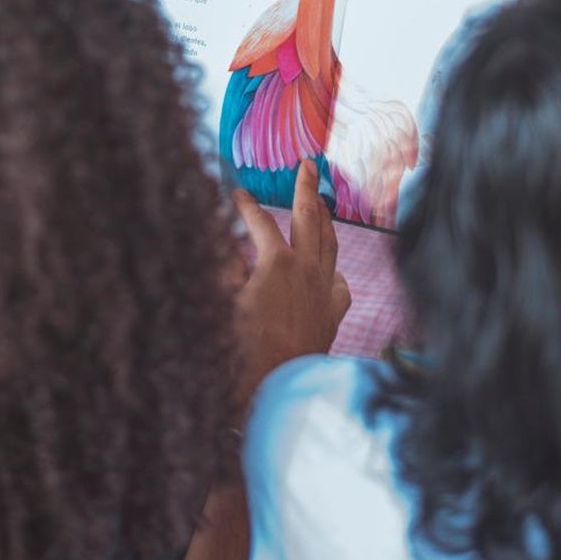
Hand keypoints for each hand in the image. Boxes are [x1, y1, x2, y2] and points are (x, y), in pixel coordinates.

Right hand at [232, 161, 351, 409]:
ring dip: (326, 218)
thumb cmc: (240, 352)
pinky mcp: (332, 315)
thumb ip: (222, 266)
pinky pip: (340, 283)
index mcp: (276, 263)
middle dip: (307, 188)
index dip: (246, 206)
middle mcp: (307, 270)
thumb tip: (222, 239)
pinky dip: (334, 269)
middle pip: (309, 218)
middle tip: (309, 165)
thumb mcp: (220, 304)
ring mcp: (324, 292)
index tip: (237, 192)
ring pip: (330, 244)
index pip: (260, 222)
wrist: (275, 393)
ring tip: (324, 200)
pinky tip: (331, 268)